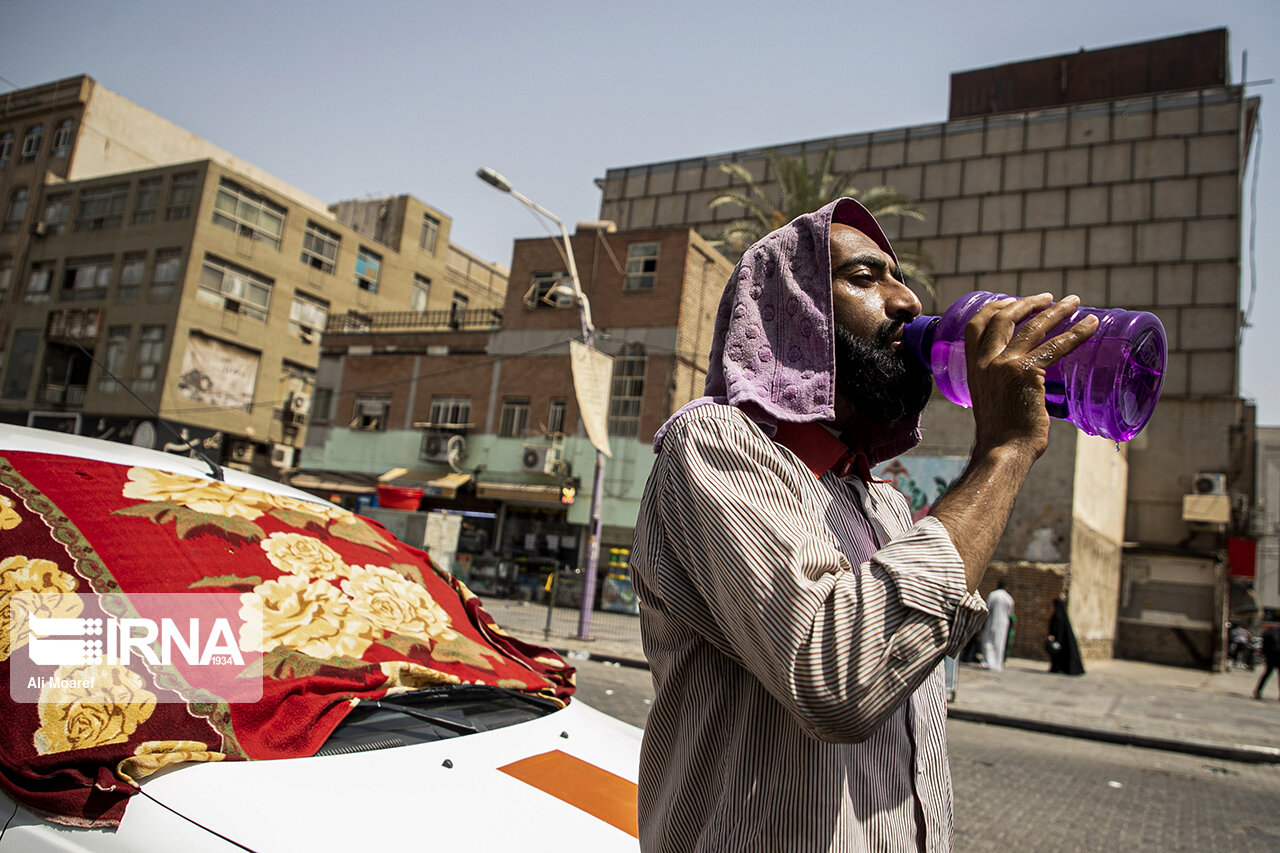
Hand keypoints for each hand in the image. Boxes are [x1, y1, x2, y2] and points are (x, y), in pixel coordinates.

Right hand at [964, 293, 1098, 460]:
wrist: (1004, 451)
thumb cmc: (1002, 435)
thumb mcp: (992, 401)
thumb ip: (1003, 384)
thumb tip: (1028, 382)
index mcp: (974, 368)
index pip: (976, 326)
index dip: (994, 308)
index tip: (1011, 301)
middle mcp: (985, 362)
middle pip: (1003, 317)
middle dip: (1026, 302)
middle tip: (1048, 298)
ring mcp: (1004, 365)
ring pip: (1032, 326)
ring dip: (1055, 310)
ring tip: (1073, 302)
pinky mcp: (1026, 372)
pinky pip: (1056, 346)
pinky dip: (1076, 333)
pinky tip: (1090, 325)